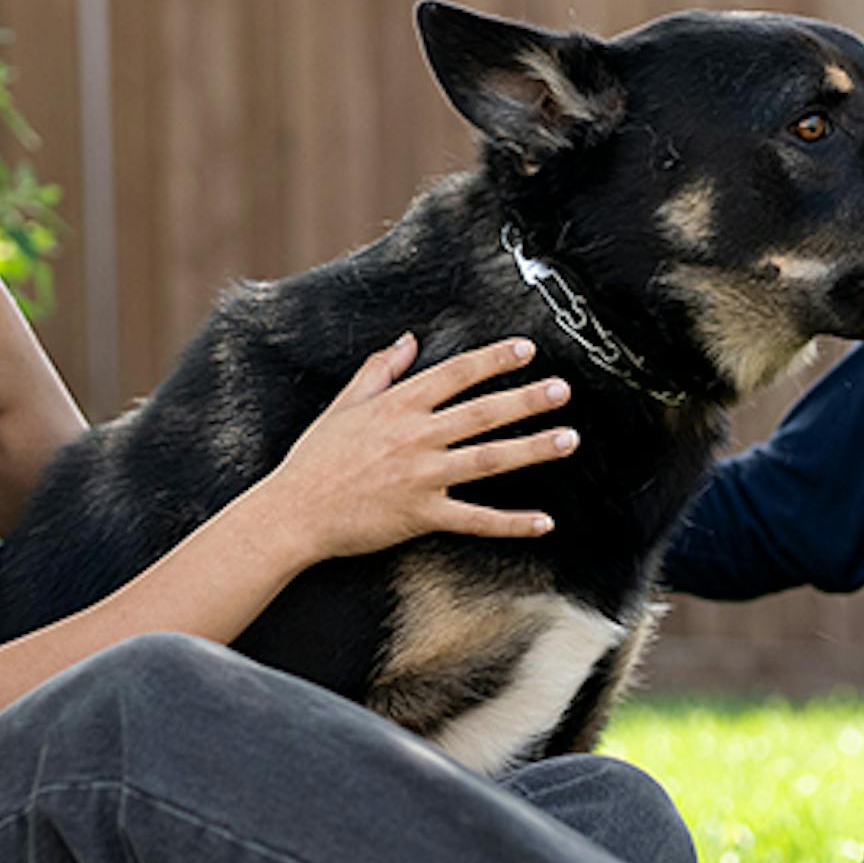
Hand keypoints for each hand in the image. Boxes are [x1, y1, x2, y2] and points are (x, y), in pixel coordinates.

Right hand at [257, 334, 576, 563]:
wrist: (294, 512)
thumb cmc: (317, 459)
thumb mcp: (344, 404)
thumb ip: (379, 369)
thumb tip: (408, 339)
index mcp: (398, 406)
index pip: (455, 374)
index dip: (493, 360)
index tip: (526, 349)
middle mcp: (415, 437)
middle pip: (482, 413)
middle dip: (526, 400)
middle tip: (563, 390)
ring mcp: (421, 477)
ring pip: (488, 460)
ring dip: (532, 449)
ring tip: (568, 439)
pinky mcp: (422, 516)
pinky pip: (475, 519)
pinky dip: (511, 523)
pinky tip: (544, 521)